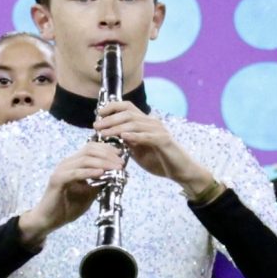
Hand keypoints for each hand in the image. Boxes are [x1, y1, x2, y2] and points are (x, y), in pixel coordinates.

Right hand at [19, 140, 125, 242]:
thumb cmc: (67, 207)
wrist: (48, 220)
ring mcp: (61, 170)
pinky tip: (101, 174)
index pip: (91, 148)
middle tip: (121, 163)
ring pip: (84, 159)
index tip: (121, 156)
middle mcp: (67, 163)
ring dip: (103, 162)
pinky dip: (89, 172)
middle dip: (108, 154)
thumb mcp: (89, 193)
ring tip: (116, 168)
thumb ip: (100, 183)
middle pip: (89, 150)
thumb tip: (116, 175)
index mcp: (74, 164)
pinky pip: (75, 173)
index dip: (107, 149)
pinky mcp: (57, 180)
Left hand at [93, 100, 218, 197]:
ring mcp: (159, 131)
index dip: (112, 107)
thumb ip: (126, 141)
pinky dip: (135, 136)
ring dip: (117, 128)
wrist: (179, 170)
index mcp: (145, 122)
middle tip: (96, 126)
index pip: (128, 107)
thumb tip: (110, 135)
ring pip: (135, 124)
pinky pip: (148, 136)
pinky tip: (124, 137)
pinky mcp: (164, 141)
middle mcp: (152, 123)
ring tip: (104, 133)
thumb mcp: (137, 150)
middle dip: (110, 119)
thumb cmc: (159, 160)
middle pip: (128, 114)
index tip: (98, 114)